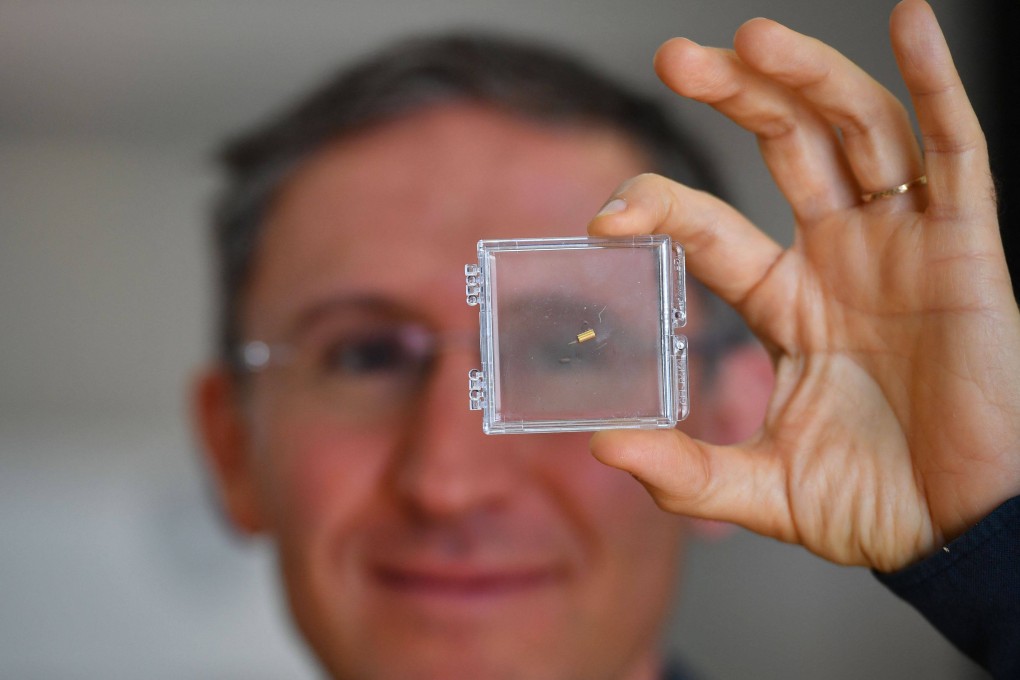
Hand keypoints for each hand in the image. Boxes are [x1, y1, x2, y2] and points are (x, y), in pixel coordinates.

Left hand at [588, 0, 1019, 570]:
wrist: (958, 532)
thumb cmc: (872, 504)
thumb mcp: (762, 487)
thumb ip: (686, 471)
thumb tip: (603, 445)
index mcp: (786, 302)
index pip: (711, 230)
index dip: (661, 210)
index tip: (607, 214)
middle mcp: (839, 257)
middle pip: (783, 148)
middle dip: (734, 97)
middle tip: (676, 59)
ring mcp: (901, 245)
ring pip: (857, 132)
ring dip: (809, 78)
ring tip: (755, 37)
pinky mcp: (966, 248)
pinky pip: (955, 152)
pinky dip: (937, 84)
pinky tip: (910, 22)